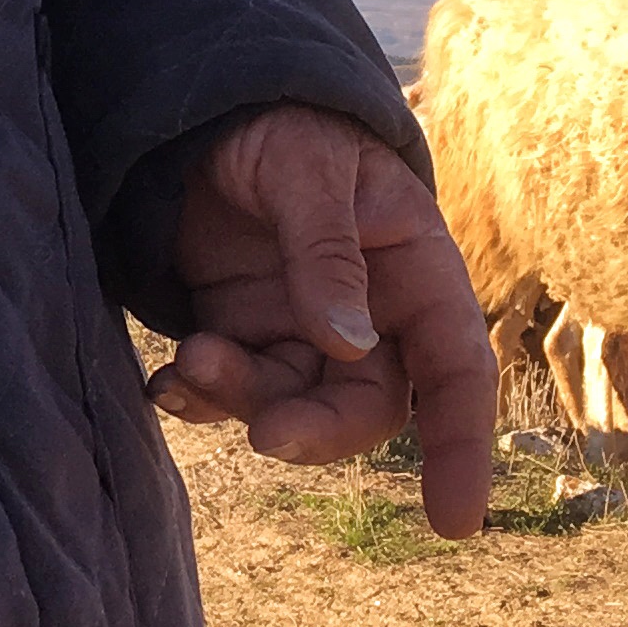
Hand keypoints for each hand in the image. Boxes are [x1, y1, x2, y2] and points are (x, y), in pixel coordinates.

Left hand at [148, 105, 493, 535]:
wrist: (204, 105)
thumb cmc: (279, 121)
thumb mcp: (307, 168)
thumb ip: (327, 252)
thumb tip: (348, 344)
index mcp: (415, 269)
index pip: (456, 368)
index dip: (461, 445)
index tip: (454, 521)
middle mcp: (370, 313)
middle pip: (366, 407)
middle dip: (316, 429)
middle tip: (263, 432)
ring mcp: (303, 326)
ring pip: (293, 406)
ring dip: (245, 403)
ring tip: (190, 364)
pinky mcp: (243, 330)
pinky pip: (233, 391)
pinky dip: (202, 398)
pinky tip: (166, 382)